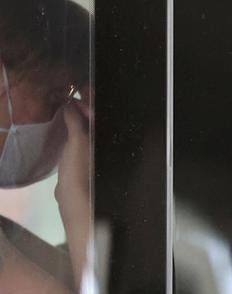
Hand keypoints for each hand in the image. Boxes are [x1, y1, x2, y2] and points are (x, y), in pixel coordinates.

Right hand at [54, 101, 92, 219]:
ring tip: (65, 110)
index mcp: (106, 138)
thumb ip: (76, 120)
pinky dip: (73, 131)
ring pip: (87, 130)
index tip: (76, 96)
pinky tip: (63, 128)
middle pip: (96, 122)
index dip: (90, 103)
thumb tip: (70, 105)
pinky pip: (79, 140)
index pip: (101, 115)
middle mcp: (103, 145)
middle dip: (83, 110)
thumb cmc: (80, 168)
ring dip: (77, 120)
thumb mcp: (78, 139)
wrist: (74, 198)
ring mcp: (93, 153)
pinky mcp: (82, 160)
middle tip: (68, 102)